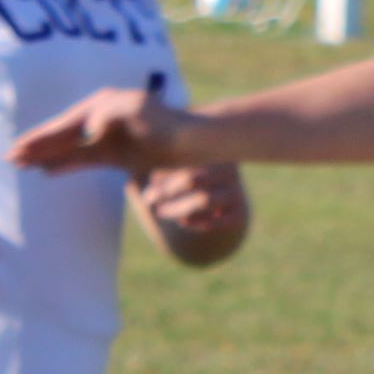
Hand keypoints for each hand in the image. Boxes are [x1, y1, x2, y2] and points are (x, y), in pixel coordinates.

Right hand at [12, 91, 173, 180]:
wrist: (194, 140)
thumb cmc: (169, 122)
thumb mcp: (141, 111)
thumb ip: (113, 115)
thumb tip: (90, 127)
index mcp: (102, 105)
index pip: (64, 125)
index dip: (41, 138)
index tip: (19, 147)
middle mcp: (100, 118)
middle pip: (60, 135)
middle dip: (35, 146)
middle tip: (8, 158)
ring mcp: (106, 137)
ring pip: (68, 148)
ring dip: (44, 156)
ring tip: (20, 164)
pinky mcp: (116, 154)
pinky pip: (82, 159)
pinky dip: (64, 164)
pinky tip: (47, 172)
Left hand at [133, 161, 250, 261]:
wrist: (216, 195)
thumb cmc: (182, 174)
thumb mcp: (168, 165)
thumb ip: (152, 163)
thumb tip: (134, 168)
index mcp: (210, 150)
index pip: (182, 159)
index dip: (162, 175)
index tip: (146, 190)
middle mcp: (228, 169)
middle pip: (192, 178)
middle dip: (166, 192)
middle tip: (149, 201)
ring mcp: (236, 191)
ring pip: (204, 200)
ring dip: (178, 208)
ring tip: (162, 211)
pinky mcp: (239, 214)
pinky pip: (218, 221)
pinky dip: (198, 223)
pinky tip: (184, 221)